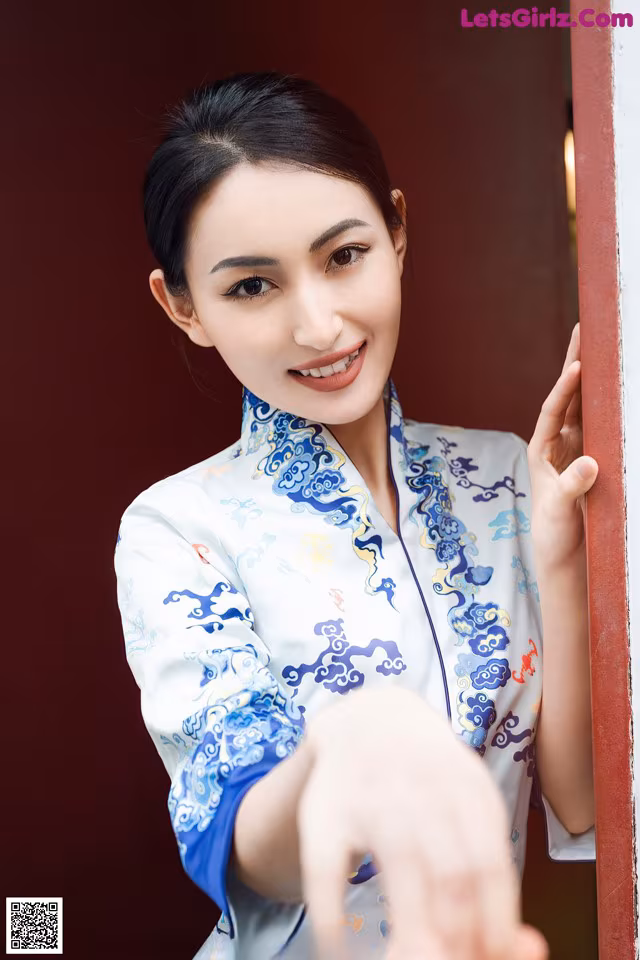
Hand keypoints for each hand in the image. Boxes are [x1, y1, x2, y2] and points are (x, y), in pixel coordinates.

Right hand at [297, 687, 548, 959]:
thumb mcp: (471, 809)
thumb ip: (493, 877)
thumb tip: (529, 953)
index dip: (495, 922)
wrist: (369, 718)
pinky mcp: (323, 811)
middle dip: (458, 937)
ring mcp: (369, 795)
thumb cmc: (432, 781)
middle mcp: (421, 787)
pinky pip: (326, 873)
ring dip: (410, 937)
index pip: (490, 865)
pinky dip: (333, 922)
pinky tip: (341, 951)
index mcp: (467, 788)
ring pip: (398, 872)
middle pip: (450, 874)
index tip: (491, 955)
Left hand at [527, 322, 598, 566]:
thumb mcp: (559, 511)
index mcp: (540, 450)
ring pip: (585, 404)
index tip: (577, 366)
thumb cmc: (554, 533)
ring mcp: (575, 447)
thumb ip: (571, 488)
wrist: (564, 555)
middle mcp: (556, 442)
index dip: (564, 388)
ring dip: (594, 377)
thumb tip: (590, 462)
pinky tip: (617, 383)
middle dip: (576, 363)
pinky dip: (608, 402)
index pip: (552, 411)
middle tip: (584, 329)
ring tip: (602, 344)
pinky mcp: (592, 455)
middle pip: (567, 396)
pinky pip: (600, 422)